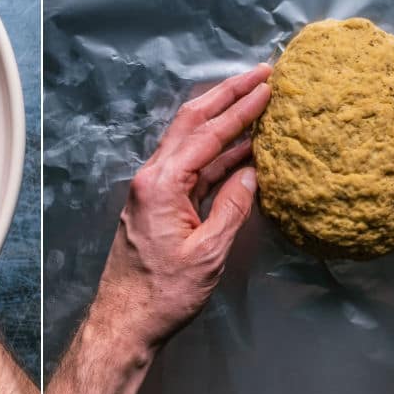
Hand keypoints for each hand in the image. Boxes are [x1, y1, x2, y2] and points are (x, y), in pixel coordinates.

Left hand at [94, 64, 271, 351]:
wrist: (125, 320)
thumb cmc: (163, 294)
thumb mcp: (208, 253)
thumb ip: (232, 208)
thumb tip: (253, 173)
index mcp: (161, 184)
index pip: (207, 134)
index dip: (240, 108)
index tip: (268, 86)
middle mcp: (152, 177)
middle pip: (192, 122)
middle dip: (227, 95)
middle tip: (261, 73)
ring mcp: (153, 188)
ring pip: (191, 141)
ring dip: (223, 119)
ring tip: (257, 99)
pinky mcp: (159, 202)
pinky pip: (192, 167)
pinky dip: (218, 152)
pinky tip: (243, 146)